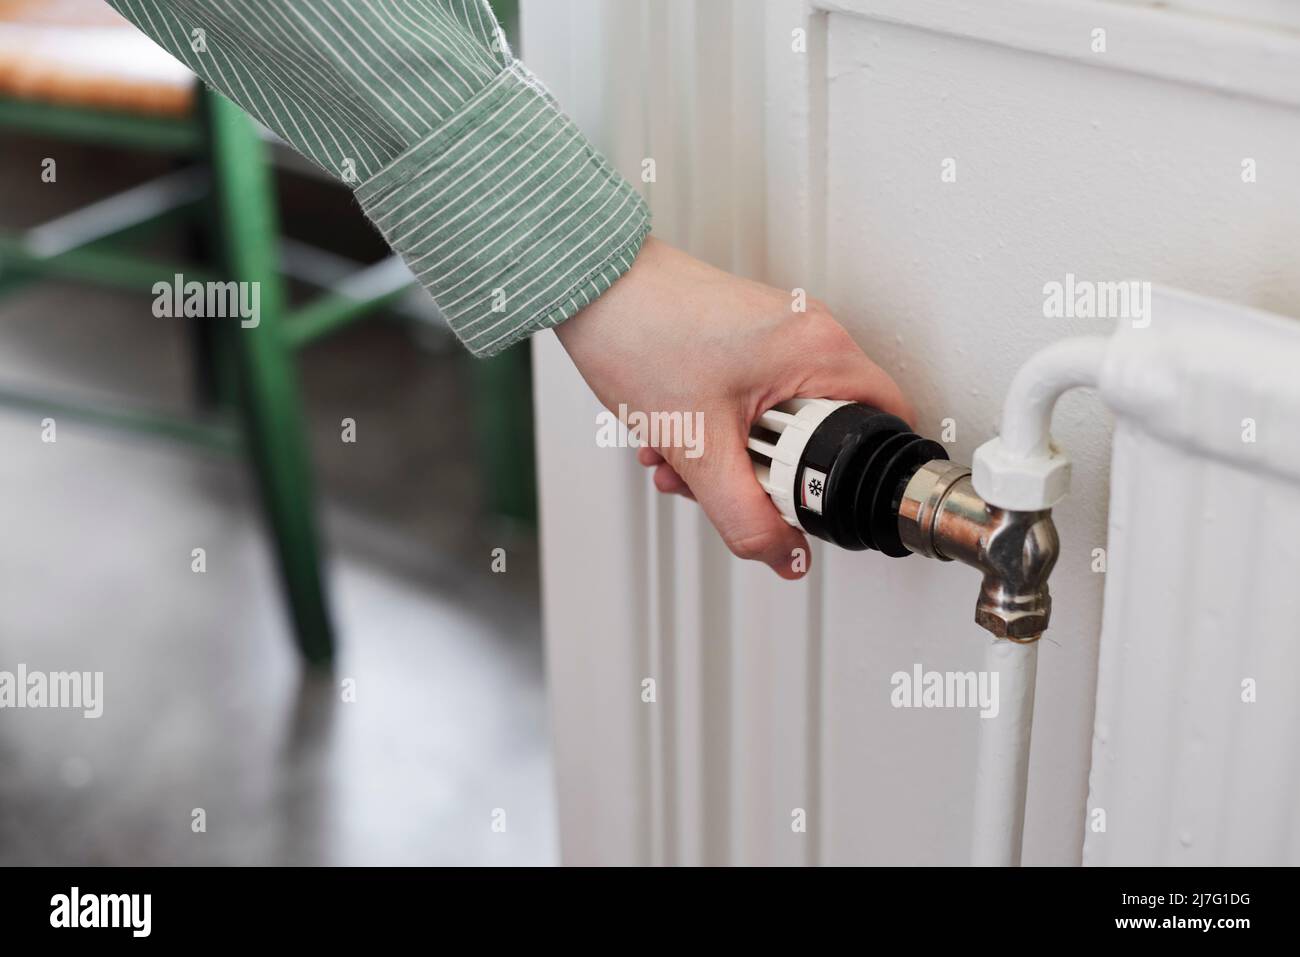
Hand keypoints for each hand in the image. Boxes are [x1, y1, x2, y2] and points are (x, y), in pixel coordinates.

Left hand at [555, 236, 913, 578]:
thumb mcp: (699, 449)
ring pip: (778, 423)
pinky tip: (669, 437)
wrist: (588, 284)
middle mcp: (809, 332)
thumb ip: (746, 517)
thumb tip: (786, 555)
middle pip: (822, 434)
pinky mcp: (744, 335)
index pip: (887, 425)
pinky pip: (750, 400)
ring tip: (679, 460)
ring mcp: (777, 330)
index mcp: (822, 351)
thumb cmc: (639, 334)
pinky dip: (713, 429)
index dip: (853, 478)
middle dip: (765, 476)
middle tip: (725, 482)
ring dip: (728, 458)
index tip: (809, 502)